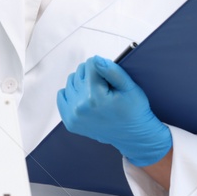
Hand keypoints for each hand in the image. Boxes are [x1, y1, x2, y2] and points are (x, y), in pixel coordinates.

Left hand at [56, 55, 171, 167]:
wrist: (133, 136)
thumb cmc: (134, 111)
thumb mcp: (130, 87)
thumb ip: (112, 71)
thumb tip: (95, 59)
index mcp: (95, 97)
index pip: (91, 63)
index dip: (104, 69)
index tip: (111, 81)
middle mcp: (80, 107)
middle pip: (80, 71)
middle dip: (93, 75)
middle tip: (106, 89)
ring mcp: (72, 116)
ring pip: (71, 81)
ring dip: (83, 83)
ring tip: (97, 94)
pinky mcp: (69, 122)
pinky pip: (62, 95)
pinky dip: (72, 93)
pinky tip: (86, 99)